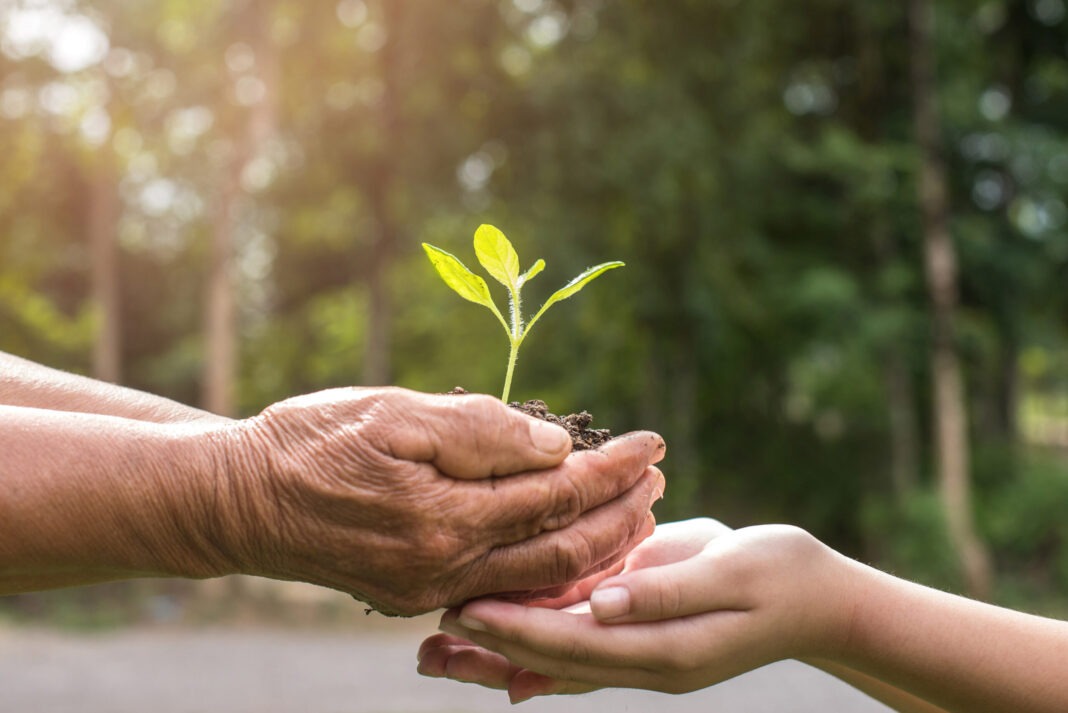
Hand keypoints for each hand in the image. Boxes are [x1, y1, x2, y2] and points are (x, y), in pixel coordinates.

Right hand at [205, 387, 665, 615]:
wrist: (238, 501)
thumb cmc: (308, 442)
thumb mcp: (391, 413)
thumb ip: (477, 431)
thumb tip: (556, 446)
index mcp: (443, 519)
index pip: (556, 497)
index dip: (612, 469)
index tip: (652, 442)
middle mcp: (444, 569)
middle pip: (563, 553)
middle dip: (620, 515)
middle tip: (657, 480)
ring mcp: (428, 590)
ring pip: (538, 581)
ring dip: (594, 546)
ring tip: (631, 511)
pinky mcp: (413, 595)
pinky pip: (502, 588)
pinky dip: (547, 567)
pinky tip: (566, 541)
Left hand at [418, 519, 853, 700]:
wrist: (818, 598)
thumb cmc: (781, 577)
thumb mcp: (730, 573)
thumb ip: (664, 591)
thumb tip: (602, 604)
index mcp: (661, 649)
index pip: (571, 644)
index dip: (515, 629)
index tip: (463, 613)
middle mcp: (641, 659)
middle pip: (548, 662)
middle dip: (487, 652)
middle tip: (425, 642)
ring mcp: (640, 651)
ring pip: (554, 659)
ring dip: (497, 656)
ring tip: (438, 654)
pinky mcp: (640, 631)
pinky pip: (578, 646)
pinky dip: (533, 648)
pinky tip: (497, 653)